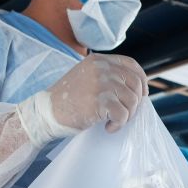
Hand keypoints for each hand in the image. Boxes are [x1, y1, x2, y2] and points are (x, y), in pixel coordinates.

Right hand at [17, 54, 147, 146]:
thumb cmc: (67, 100)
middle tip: (125, 114)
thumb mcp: (87, 77)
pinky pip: (123, 114)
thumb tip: (137, 89)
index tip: (142, 95)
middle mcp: (102, 68)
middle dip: (136, 102)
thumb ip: (108, 76)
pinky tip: (107, 127)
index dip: (141, 80)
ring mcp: (101, 83)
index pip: (131, 65)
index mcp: (99, 60)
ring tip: (113, 121)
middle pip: (135, 83)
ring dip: (127, 116)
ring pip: (132, 100)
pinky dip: (118, 124)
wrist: (45, 113)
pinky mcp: (100, 100)